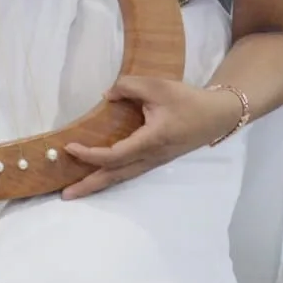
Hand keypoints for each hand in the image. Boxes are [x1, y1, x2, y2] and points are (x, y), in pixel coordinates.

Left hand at [61, 76, 244, 198]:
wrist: (217, 115)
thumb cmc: (187, 100)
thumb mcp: (157, 86)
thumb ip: (128, 87)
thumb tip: (107, 95)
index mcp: (151, 141)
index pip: (115, 155)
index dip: (91, 154)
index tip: (70, 147)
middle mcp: (151, 157)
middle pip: (116, 175)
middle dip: (90, 185)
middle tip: (65, 195)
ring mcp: (155, 161)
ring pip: (122, 176)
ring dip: (99, 184)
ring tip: (76, 191)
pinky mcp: (156, 159)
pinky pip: (129, 171)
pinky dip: (111, 175)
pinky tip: (99, 175)